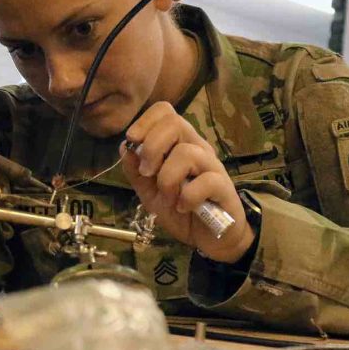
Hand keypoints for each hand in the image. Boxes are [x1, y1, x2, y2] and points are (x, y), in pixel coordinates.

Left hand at [120, 103, 255, 263]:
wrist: (207, 238)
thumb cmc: (179, 209)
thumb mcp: (149, 192)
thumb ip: (135, 171)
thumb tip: (124, 147)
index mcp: (179, 144)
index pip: (166, 112)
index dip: (145, 121)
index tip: (133, 141)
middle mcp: (197, 148)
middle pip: (175, 123)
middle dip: (152, 148)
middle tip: (147, 173)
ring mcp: (212, 166)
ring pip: (186, 153)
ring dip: (168, 179)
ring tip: (168, 197)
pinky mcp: (223, 187)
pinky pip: (205, 181)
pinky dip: (188, 197)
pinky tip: (183, 207)